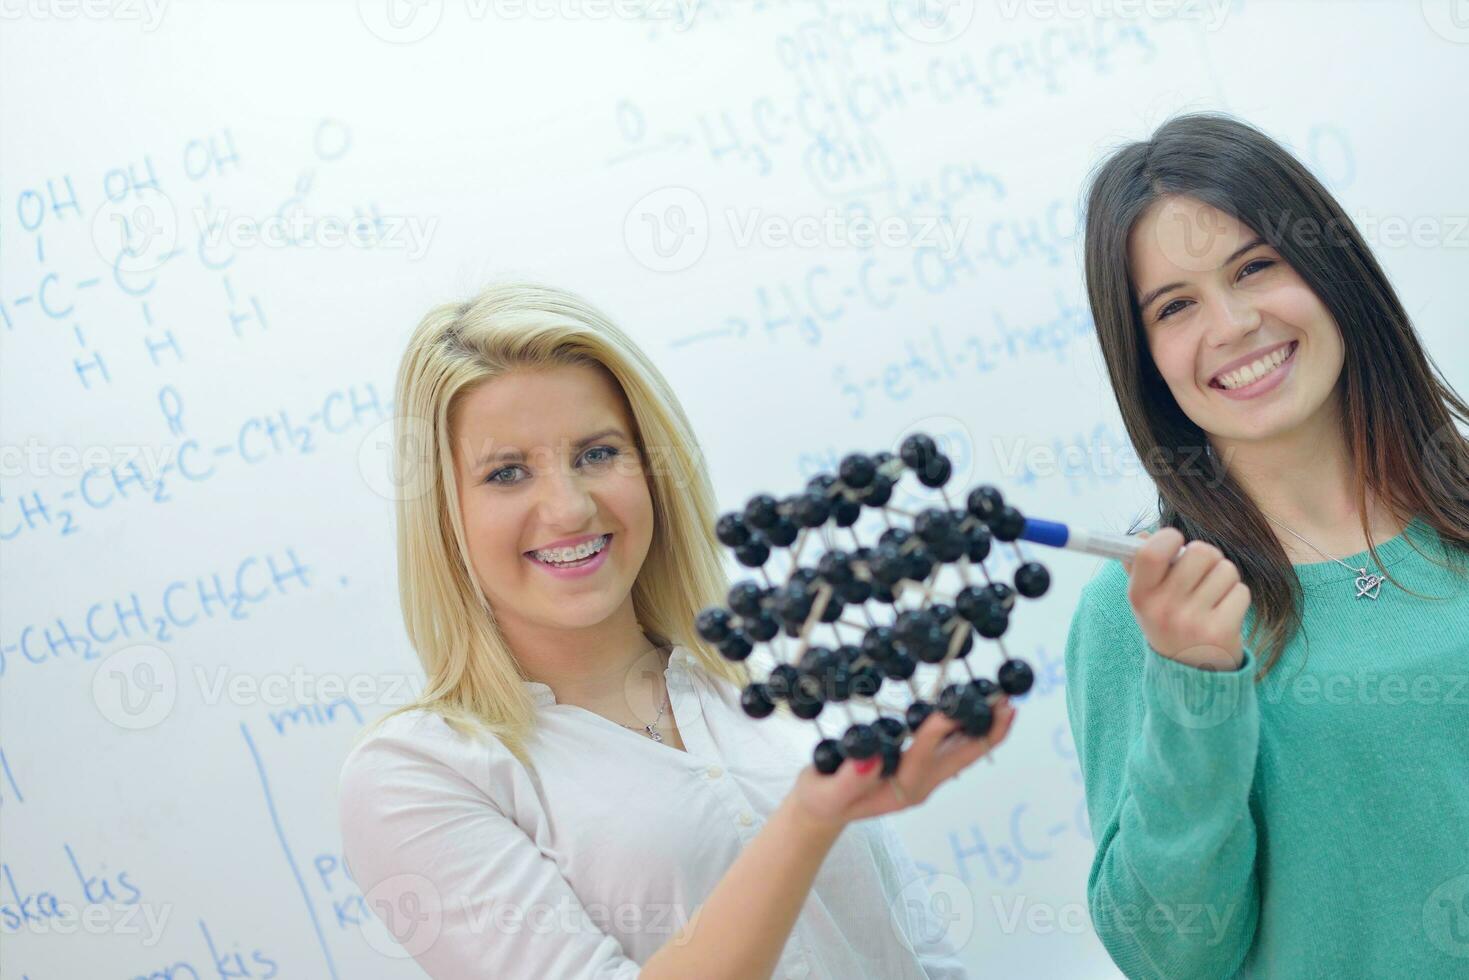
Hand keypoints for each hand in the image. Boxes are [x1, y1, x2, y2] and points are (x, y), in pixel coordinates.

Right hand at [788, 699, 1016, 831]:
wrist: (824, 809)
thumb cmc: (824, 799)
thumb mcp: (829, 792)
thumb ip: (850, 778)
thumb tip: (871, 758)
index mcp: (902, 789)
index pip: (923, 754)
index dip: (937, 730)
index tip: (951, 707)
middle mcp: (922, 783)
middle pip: (962, 757)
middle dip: (986, 732)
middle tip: (1008, 705)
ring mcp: (925, 776)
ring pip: (964, 752)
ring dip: (985, 728)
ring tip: (1004, 702)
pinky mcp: (922, 766)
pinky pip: (954, 746)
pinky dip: (969, 726)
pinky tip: (975, 707)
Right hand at [1121, 528, 1249, 670]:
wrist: (1189, 673)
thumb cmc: (1168, 622)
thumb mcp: (1146, 599)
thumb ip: (1140, 566)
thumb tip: (1142, 535)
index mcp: (1140, 595)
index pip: (1151, 552)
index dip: (1170, 538)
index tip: (1176, 544)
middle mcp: (1163, 609)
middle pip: (1201, 552)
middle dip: (1208, 556)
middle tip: (1202, 571)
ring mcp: (1192, 621)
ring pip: (1225, 569)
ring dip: (1224, 577)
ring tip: (1213, 595)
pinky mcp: (1220, 631)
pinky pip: (1240, 591)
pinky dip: (1236, 596)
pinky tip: (1224, 611)